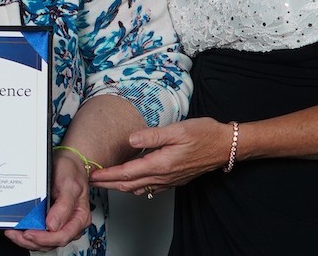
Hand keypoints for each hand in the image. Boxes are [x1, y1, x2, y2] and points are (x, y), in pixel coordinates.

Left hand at [4, 148, 91, 250]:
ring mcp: (61, 223)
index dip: (45, 238)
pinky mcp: (52, 221)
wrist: (69, 162)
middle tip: (16, 234)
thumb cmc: (71, 171)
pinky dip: (29, 235)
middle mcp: (71, 224)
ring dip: (28, 240)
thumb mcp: (70, 185)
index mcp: (79, 218)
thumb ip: (64, 206)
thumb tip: (53, 225)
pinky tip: (18, 230)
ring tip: (13, 234)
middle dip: (33, 241)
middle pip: (52, 242)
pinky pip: (42, 234)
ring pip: (45, 242)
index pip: (62, 236)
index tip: (29, 233)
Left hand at [89, 117, 230, 194]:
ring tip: (106, 182)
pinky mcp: (175, 179)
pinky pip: (151, 188)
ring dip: (120, 187)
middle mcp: (164, 176)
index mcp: (161, 164)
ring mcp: (170, 180)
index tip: (92, 174)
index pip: (127, 173)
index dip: (108, 175)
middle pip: (129, 184)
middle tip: (91, 181)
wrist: (226, 146)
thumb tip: (131, 140)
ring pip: (139, 188)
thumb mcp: (177, 130)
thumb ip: (152, 136)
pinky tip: (132, 182)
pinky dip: (136, 187)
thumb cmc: (204, 134)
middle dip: (108, 184)